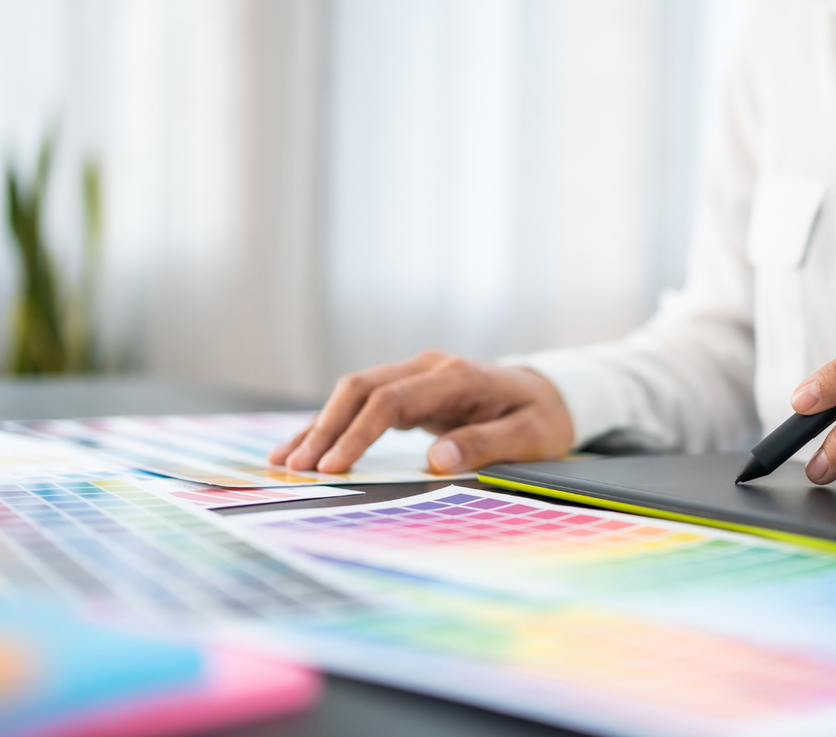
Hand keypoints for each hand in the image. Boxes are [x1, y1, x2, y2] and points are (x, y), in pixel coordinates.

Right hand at [267, 351, 574, 474]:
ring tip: (284, 460)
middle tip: (296, 467)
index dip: (358, 433)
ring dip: (320, 425)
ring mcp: (416, 375)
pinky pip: (364, 404)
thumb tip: (435, 461)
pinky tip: (307, 446)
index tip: (333, 467)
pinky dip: (334, 425)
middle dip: (325, 428)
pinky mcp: (410, 389)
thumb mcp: (529, 437)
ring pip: (355, 393)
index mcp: (456, 377)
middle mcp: (429, 368)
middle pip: (362, 389)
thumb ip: (484, 444)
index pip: (392, 401)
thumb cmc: (542, 417)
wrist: (551, 392)